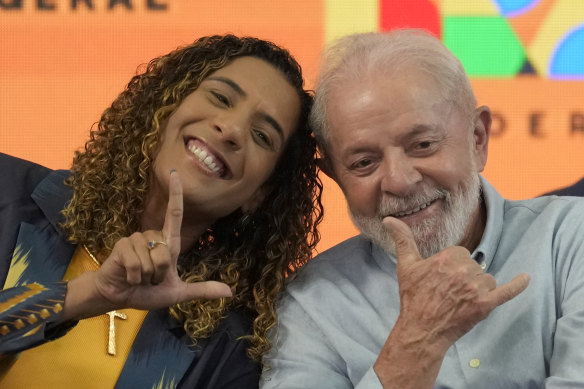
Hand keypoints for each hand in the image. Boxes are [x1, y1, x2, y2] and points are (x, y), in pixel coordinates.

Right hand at [64, 170, 231, 319]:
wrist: (119, 298)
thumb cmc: (147, 293)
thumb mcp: (178, 293)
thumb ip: (202, 290)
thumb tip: (229, 292)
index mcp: (168, 243)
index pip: (174, 213)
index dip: (175, 193)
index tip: (175, 173)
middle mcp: (152, 236)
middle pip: (167, 253)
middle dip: (161, 273)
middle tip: (151, 280)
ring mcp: (135, 239)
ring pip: (152, 258)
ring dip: (147, 275)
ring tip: (139, 277)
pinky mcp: (121, 246)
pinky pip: (136, 262)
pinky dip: (135, 276)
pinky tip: (129, 277)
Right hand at [373, 217, 529, 388]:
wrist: (421, 330)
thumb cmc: (413, 298)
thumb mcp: (406, 265)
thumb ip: (402, 239)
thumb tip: (389, 220)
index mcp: (448, 257)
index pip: (461, 254)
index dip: (452, 266)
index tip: (441, 279)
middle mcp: (464, 270)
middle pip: (475, 266)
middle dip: (465, 278)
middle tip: (448, 292)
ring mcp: (476, 288)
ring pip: (486, 279)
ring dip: (478, 288)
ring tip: (461, 300)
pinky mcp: (486, 305)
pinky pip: (507, 291)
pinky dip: (518, 285)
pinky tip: (526, 278)